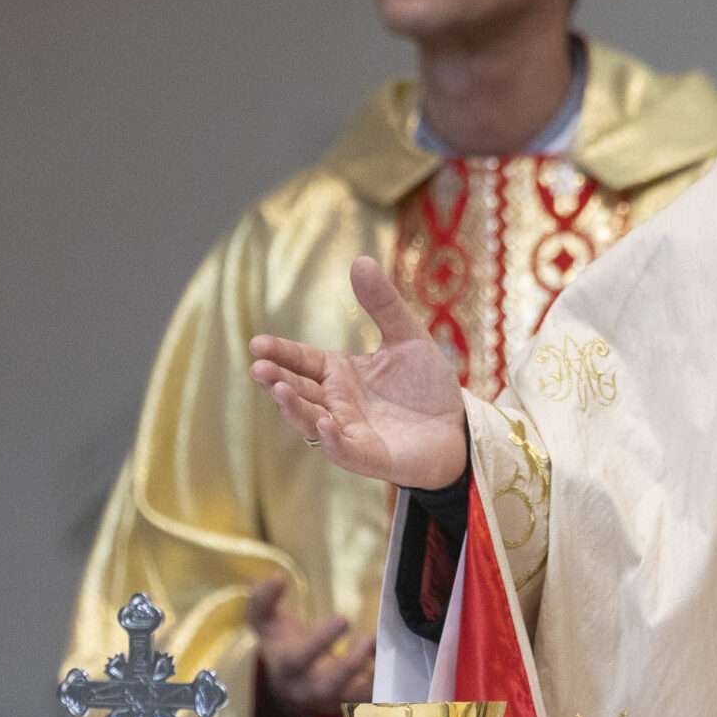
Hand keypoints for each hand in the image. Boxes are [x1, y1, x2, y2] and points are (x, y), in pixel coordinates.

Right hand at [247, 575, 373, 716]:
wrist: (288, 684)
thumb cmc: (280, 643)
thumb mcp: (265, 622)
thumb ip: (263, 600)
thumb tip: (277, 577)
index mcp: (287, 668)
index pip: (299, 659)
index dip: (321, 641)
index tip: (343, 618)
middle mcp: (308, 690)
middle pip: (327, 688)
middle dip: (349, 666)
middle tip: (368, 639)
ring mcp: (332, 701)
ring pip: (354, 700)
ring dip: (374, 678)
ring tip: (386, 651)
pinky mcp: (351, 705)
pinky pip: (373, 700)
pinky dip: (386, 682)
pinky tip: (391, 656)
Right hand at [249, 256, 466, 490]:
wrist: (458, 429)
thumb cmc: (427, 387)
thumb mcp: (408, 337)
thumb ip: (384, 304)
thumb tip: (360, 260)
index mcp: (339, 374)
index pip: (302, 361)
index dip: (280, 352)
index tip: (257, 343)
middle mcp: (337, 403)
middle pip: (298, 391)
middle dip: (277, 380)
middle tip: (258, 367)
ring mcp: (350, 432)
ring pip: (311, 421)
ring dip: (294, 408)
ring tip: (279, 390)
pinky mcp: (369, 457)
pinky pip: (343, 449)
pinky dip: (331, 438)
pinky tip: (324, 421)